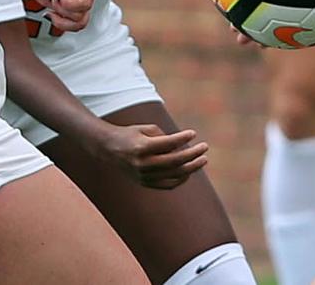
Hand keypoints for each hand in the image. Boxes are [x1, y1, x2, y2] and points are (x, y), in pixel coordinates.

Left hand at [17, 0, 97, 31]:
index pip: (88, 0)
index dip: (71, 2)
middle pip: (83, 11)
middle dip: (63, 6)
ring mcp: (79, 1)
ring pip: (80, 21)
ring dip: (61, 14)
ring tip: (53, 1)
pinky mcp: (71, 10)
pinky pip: (74, 26)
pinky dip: (61, 23)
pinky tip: (52, 13)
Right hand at [94, 123, 208, 188]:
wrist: (109, 149)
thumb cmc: (131, 135)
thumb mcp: (145, 129)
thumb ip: (165, 137)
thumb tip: (183, 146)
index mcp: (142, 147)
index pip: (168, 144)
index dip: (182, 138)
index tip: (193, 133)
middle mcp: (143, 164)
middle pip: (174, 162)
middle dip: (192, 155)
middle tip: (205, 147)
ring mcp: (144, 176)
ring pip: (174, 175)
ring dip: (191, 168)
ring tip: (203, 159)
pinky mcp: (145, 183)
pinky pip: (168, 185)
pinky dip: (181, 179)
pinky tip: (189, 171)